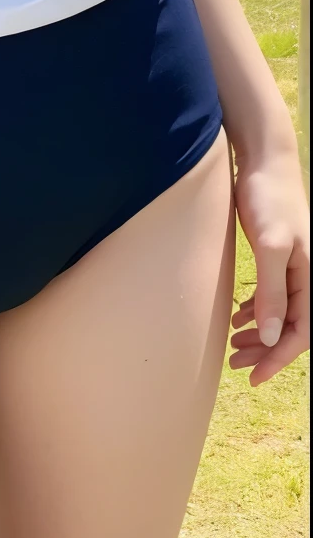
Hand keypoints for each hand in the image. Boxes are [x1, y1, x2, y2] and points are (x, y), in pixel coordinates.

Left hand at [229, 144, 309, 384]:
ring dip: (259, 333)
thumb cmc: (268, 198)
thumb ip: (272, 291)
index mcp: (312, 278)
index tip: (253, 376)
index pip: (301, 332)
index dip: (278, 358)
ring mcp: (294, 266)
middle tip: (235, 364)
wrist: (264, 161)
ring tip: (232, 346)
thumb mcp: (270, 246)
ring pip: (280, 313)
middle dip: (265, 350)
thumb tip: (272, 336)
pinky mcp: (278, 255)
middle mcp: (308, 276)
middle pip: (290, 327)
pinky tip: (238, 317)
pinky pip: (272, 295)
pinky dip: (256, 310)